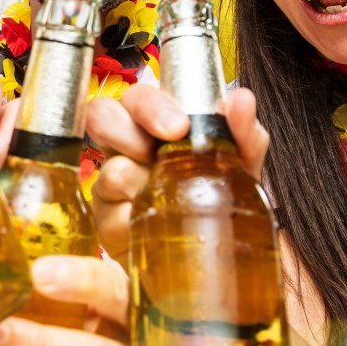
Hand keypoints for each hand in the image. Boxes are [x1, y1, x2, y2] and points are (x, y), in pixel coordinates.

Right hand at [89, 84, 269, 265]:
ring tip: (158, 193)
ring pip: (107, 168)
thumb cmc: (220, 195)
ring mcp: (112, 182)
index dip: (150, 105)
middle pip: (102, 116)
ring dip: (132, 179)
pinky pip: (110, 214)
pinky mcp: (107, 220)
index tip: (179, 126)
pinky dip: (131, 218)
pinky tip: (149, 222)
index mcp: (156, 124)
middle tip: (155, 153)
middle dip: (127, 131)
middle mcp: (127, 146)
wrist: (214, 248)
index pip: (138, 97)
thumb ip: (244, 132)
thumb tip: (241, 100)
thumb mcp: (242, 163)